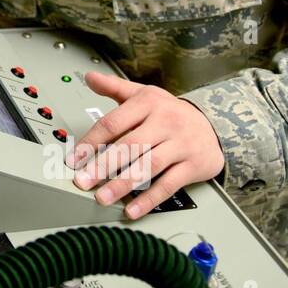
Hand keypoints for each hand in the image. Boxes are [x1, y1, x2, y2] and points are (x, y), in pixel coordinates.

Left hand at [67, 72, 224, 218]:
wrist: (213, 124)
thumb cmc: (171, 112)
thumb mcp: (144, 95)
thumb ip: (114, 88)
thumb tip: (89, 78)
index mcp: (148, 103)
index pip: (113, 123)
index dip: (91, 142)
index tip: (74, 159)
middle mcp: (166, 122)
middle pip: (129, 146)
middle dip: (103, 165)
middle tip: (82, 181)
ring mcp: (181, 144)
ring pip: (148, 166)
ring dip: (122, 184)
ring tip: (102, 197)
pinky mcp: (193, 165)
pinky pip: (168, 185)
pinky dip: (149, 200)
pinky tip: (132, 210)